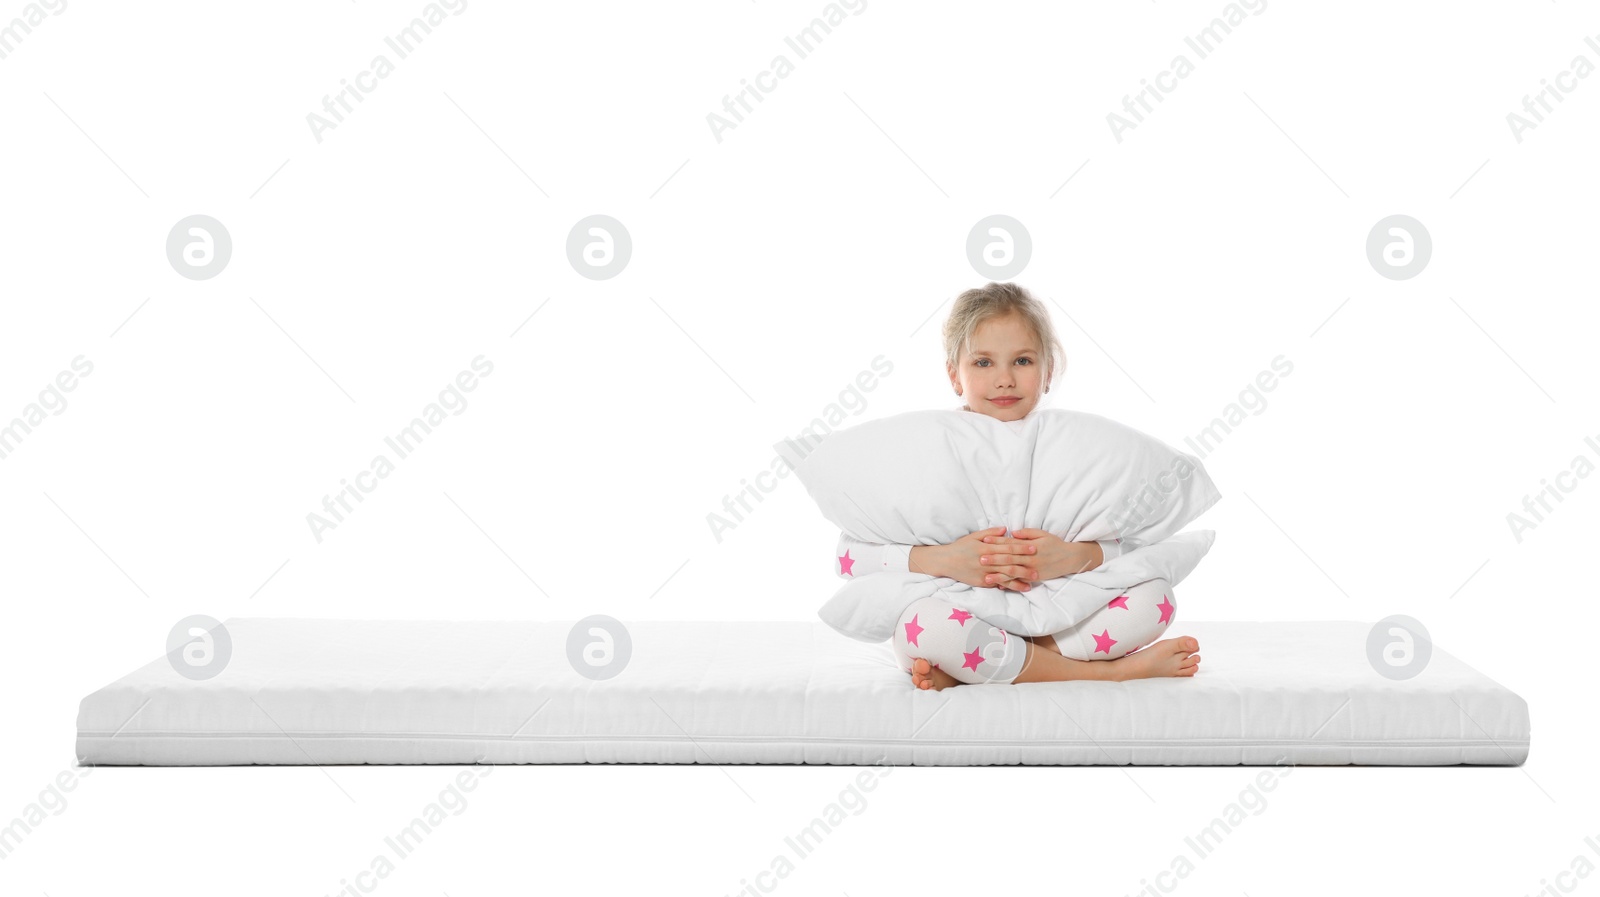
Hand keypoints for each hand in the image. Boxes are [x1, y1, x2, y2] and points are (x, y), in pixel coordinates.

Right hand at [910, 527, 1037, 589]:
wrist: (945, 561)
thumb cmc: (960, 547)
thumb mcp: (974, 536)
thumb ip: (991, 532)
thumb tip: (1006, 529)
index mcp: (985, 547)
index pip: (1007, 547)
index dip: (1021, 547)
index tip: (1034, 547)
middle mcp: (985, 560)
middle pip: (1009, 562)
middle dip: (1025, 563)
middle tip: (1039, 565)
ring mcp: (983, 573)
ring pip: (1005, 575)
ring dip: (1020, 578)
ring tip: (1033, 580)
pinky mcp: (981, 582)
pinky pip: (997, 584)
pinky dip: (1009, 586)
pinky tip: (1019, 587)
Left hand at [982, 529, 1101, 582]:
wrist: (1070, 558)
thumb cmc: (1055, 544)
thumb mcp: (1042, 534)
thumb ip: (1027, 533)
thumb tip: (1013, 532)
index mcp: (1030, 546)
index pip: (1010, 543)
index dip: (997, 541)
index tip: (985, 540)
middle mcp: (1030, 559)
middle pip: (1009, 558)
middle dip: (994, 559)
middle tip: (980, 559)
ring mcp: (1032, 570)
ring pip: (1013, 573)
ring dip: (999, 575)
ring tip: (986, 577)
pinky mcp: (1035, 578)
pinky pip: (1020, 582)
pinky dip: (1010, 584)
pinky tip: (999, 586)